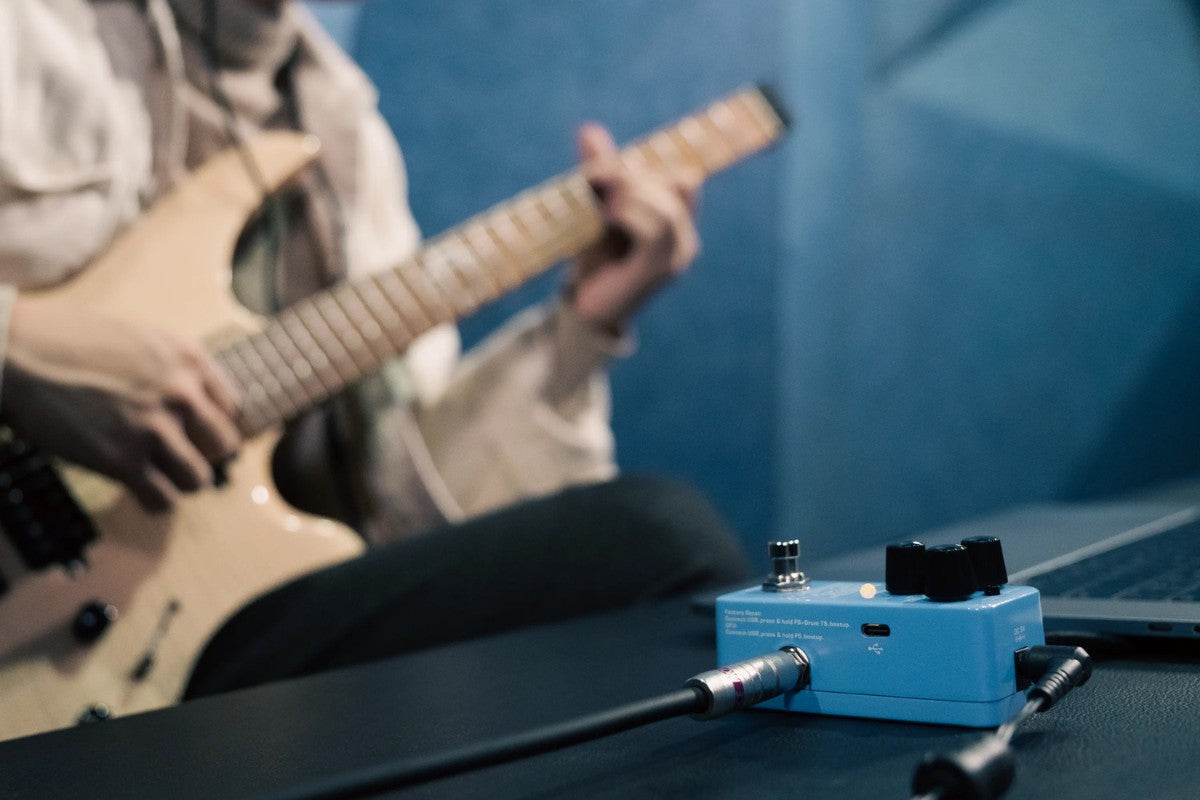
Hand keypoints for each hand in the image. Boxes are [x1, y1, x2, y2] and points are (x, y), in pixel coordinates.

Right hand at [2, 296, 241, 510]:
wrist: (12, 353)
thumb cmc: (66, 341)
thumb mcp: (139, 338)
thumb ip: (173, 367)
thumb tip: (195, 401)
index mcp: (189, 359)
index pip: (231, 408)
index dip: (210, 425)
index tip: (192, 433)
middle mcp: (181, 394)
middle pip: (224, 446)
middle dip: (201, 454)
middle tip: (177, 457)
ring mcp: (154, 429)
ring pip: (200, 479)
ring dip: (181, 482)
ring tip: (159, 475)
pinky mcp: (124, 461)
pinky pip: (164, 500)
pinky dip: (155, 501)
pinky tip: (140, 490)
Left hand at [566, 123, 702, 332]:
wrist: (585, 307)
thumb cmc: (595, 256)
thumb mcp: (597, 208)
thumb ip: (600, 172)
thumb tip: (588, 129)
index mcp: (677, 221)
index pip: (683, 178)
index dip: (648, 165)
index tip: (603, 169)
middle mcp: (685, 238)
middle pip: (675, 186)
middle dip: (632, 175)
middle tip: (593, 176)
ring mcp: (677, 256)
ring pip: (666, 209)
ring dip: (630, 193)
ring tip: (598, 198)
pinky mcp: (659, 272)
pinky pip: (654, 232)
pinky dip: (628, 215)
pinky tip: (604, 215)